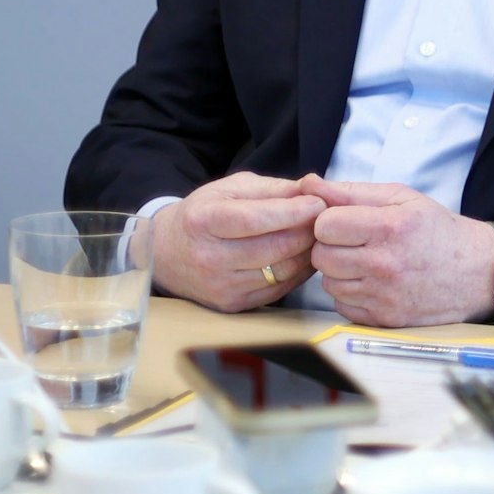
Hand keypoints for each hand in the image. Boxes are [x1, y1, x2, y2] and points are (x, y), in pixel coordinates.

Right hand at [151, 173, 326, 312]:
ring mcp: (220, 286)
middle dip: (308, 231)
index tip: (318, 203)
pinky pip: (279, 288)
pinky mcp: (232, 304)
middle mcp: (209, 257)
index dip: (293, 212)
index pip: (255, 219)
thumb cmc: (206, 213)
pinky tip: (303, 255)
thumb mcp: (232, 188)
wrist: (167, 252)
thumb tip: (314, 189)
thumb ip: (274, 188)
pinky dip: (299, 271)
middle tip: (326, 219)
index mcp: (204, 220)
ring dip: (308, 252)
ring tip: (318, 235)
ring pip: (282, 270)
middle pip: (274, 248)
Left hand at [301, 174, 493, 327]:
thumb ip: (352, 191)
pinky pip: (342, 305)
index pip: (325, 225)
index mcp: (390, 227)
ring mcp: (383, 295)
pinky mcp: (383, 319)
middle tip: (355, 242)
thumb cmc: (436, 229)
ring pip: (328, 283)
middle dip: (332, 246)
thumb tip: (308, 183)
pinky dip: (351, 294)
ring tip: (367, 261)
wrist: (477, 272)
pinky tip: (373, 282)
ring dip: (340, 271)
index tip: (347, 221)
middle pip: (321, 256)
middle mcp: (384, 264)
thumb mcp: (402, 198)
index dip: (331, 220)